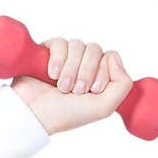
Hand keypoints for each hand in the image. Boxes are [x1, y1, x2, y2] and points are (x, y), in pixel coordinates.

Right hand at [11, 37, 132, 135]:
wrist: (35, 115)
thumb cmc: (67, 114)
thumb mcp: (104, 107)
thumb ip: (122, 84)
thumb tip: (114, 56)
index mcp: (99, 76)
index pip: (110, 56)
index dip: (102, 72)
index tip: (92, 91)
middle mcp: (84, 65)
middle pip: (95, 48)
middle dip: (86, 71)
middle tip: (75, 91)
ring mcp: (66, 57)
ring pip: (78, 45)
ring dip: (71, 69)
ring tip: (62, 87)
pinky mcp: (48, 51)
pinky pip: (60, 43)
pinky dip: (58, 60)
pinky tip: (52, 75)